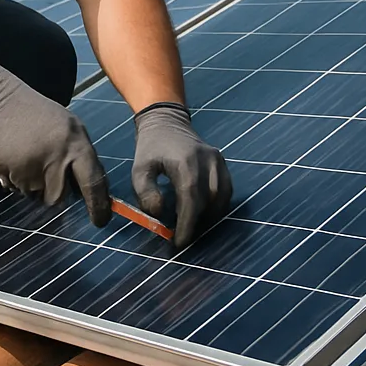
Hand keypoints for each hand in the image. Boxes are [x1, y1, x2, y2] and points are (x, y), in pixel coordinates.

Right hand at [0, 58, 110, 226]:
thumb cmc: (33, 113)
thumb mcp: (65, 126)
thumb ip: (76, 154)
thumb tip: (86, 188)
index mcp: (76, 141)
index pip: (94, 181)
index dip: (98, 205)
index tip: (100, 220)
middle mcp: (58, 155)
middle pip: (59, 196)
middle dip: (51, 190)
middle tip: (41, 167)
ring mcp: (33, 165)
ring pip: (35, 194)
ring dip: (30, 183)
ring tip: (24, 155)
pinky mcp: (11, 170)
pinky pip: (15, 188)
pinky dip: (13, 177)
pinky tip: (12, 155)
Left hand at [132, 102, 231, 247]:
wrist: (166, 122)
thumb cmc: (150, 148)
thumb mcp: (139, 169)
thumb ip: (146, 193)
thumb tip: (160, 215)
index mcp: (186, 161)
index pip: (191, 199)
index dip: (187, 224)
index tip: (179, 242)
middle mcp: (207, 160)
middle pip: (209, 202)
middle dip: (197, 224)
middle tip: (181, 237)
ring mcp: (218, 161)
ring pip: (221, 199)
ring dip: (208, 217)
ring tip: (190, 226)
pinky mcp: (222, 163)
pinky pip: (225, 192)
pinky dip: (216, 207)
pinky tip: (201, 213)